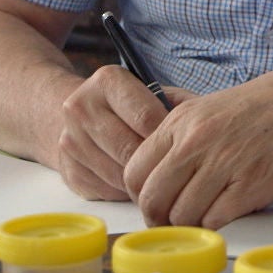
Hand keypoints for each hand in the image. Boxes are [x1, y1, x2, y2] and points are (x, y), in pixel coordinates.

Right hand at [55, 64, 184, 200]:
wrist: (78, 115)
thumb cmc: (131, 105)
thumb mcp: (154, 92)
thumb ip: (179, 104)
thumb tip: (204, 129)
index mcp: (107, 81)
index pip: (146, 117)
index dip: (170, 136)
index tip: (184, 145)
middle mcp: (81, 107)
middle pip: (130, 149)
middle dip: (158, 162)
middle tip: (178, 169)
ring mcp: (70, 140)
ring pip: (118, 174)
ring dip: (144, 181)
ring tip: (162, 177)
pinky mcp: (68, 170)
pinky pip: (107, 190)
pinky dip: (127, 192)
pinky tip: (139, 183)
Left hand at [122, 56, 272, 228]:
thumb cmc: (268, 106)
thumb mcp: (212, 104)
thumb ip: (178, 127)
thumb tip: (146, 151)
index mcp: (182, 121)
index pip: (134, 172)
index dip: (140, 196)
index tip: (155, 203)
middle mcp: (197, 141)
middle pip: (152, 200)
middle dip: (159, 219)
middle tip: (173, 222)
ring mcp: (225, 164)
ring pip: (182, 216)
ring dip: (191, 224)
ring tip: (206, 216)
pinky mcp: (252, 186)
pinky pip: (215, 221)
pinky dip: (216, 225)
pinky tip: (227, 213)